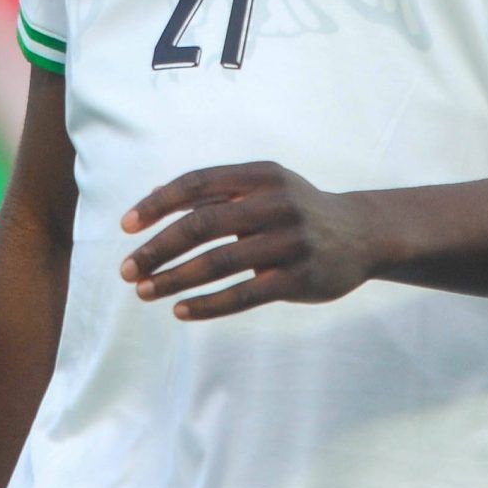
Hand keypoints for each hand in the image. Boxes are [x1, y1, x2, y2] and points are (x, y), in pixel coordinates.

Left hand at [121, 161, 379, 319]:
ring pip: (219, 262)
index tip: (125, 227)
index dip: (157, 204)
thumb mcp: (262, 186)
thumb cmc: (296, 209)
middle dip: (157, 248)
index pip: (197, 184)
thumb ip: (214, 191)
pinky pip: (244, 294)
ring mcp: (289, 241)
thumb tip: (150, 200)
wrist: (362, 233)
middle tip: (127, 270)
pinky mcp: (299, 277)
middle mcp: (275, 203)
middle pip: (202, 225)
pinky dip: (208, 304)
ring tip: (145, 292)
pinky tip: (180, 311)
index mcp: (259, 175)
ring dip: (175, 279)